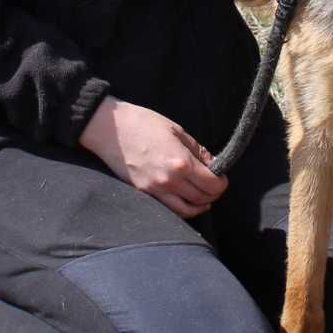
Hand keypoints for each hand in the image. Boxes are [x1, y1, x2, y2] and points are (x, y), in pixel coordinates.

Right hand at [78, 96, 225, 217]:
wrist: (110, 129)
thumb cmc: (143, 123)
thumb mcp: (176, 130)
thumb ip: (197, 150)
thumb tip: (213, 164)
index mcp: (182, 162)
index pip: (212, 184)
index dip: (222, 183)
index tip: (222, 177)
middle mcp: (171, 181)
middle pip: (202, 198)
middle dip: (214, 194)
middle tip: (215, 185)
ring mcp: (156, 190)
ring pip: (187, 210)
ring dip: (200, 205)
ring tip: (204, 197)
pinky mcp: (143, 193)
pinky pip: (170, 209)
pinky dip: (182, 208)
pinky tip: (186, 200)